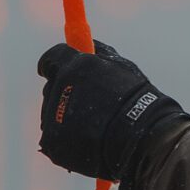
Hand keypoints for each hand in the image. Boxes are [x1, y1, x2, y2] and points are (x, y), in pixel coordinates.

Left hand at [35, 41, 187, 180]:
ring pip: (52, 114)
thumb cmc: (135, 100)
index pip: (50, 59)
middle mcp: (57, 90)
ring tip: (94, 126)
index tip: (61, 71)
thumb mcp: (121, 66)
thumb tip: (88, 45)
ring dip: (66, 117)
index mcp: (73, 67)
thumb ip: (99, 52)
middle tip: (88, 103)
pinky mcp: (51, 143)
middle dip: (65, 92)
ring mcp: (52, 118)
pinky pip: (54, 136)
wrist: (139, 138)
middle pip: (51, 88)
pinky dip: (67, 139)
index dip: (56, 64)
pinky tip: (89, 141)